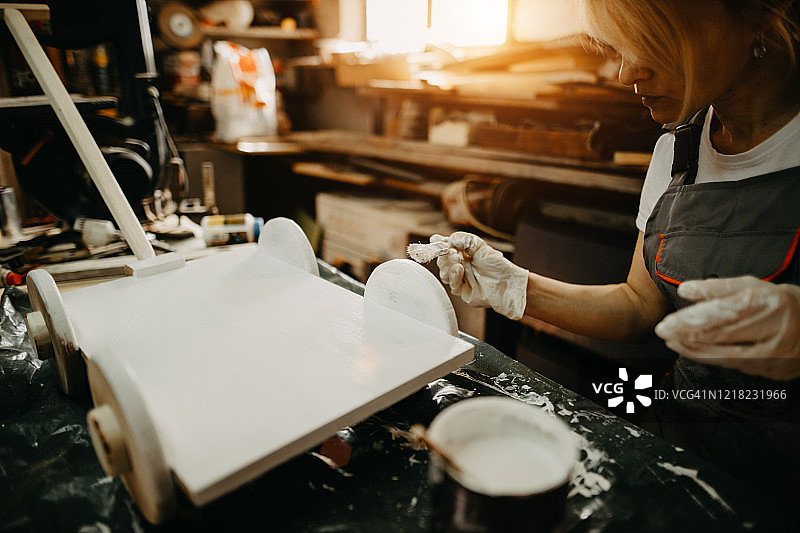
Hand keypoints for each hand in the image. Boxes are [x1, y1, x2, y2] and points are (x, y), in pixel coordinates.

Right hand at [432, 232, 528, 319]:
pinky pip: (453, 285)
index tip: (435, 240)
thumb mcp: (481, 247)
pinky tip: (459, 269)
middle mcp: (460, 268)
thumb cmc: (497, 265)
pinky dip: (453, 275)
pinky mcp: (463, 292)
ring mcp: (461, 280)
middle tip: (450, 251)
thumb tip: (449, 238)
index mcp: (463, 255)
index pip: (446, 250)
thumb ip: (465, 241)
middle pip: (442, 262)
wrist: (508, 282)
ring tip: (457, 259)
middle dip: (443, 256)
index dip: (439, 245)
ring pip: (445, 274)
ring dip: (448, 265)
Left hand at [654, 276, 799, 380]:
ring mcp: (777, 354)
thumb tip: (685, 290)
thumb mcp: (753, 287)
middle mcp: (776, 330)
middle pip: (722, 336)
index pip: (723, 314)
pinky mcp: (775, 371)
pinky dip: (712, 359)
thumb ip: (717, 288)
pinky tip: (695, 352)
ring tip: (674, 342)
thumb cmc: (782, 303)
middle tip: (664, 333)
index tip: (668, 323)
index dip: (692, 321)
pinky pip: (736, 366)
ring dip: (695, 350)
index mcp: (770, 304)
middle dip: (687, 336)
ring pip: (726, 356)